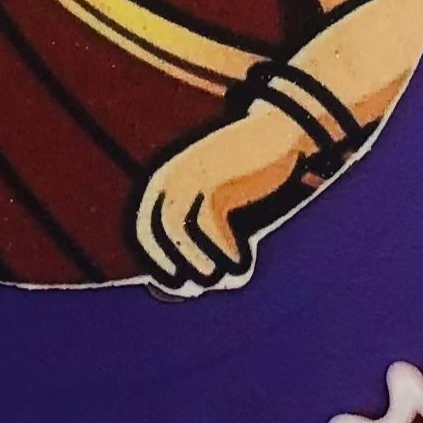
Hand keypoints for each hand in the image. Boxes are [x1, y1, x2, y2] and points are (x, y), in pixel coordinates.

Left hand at [130, 99, 308, 293]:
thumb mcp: (217, 204)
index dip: (159, 264)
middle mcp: (170, 179)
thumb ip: (197, 235)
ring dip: (204, 262)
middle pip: (159, 234)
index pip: (143, 231)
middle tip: (214, 280)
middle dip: (183, 267)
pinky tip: (245, 258)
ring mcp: (190, 175)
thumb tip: (173, 287)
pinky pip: (209, 226)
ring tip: (233, 274)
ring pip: (178, 232)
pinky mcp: (216, 178)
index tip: (184, 285)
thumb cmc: (248, 179)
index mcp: (164, 183)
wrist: (278, 135)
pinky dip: (225, 250)